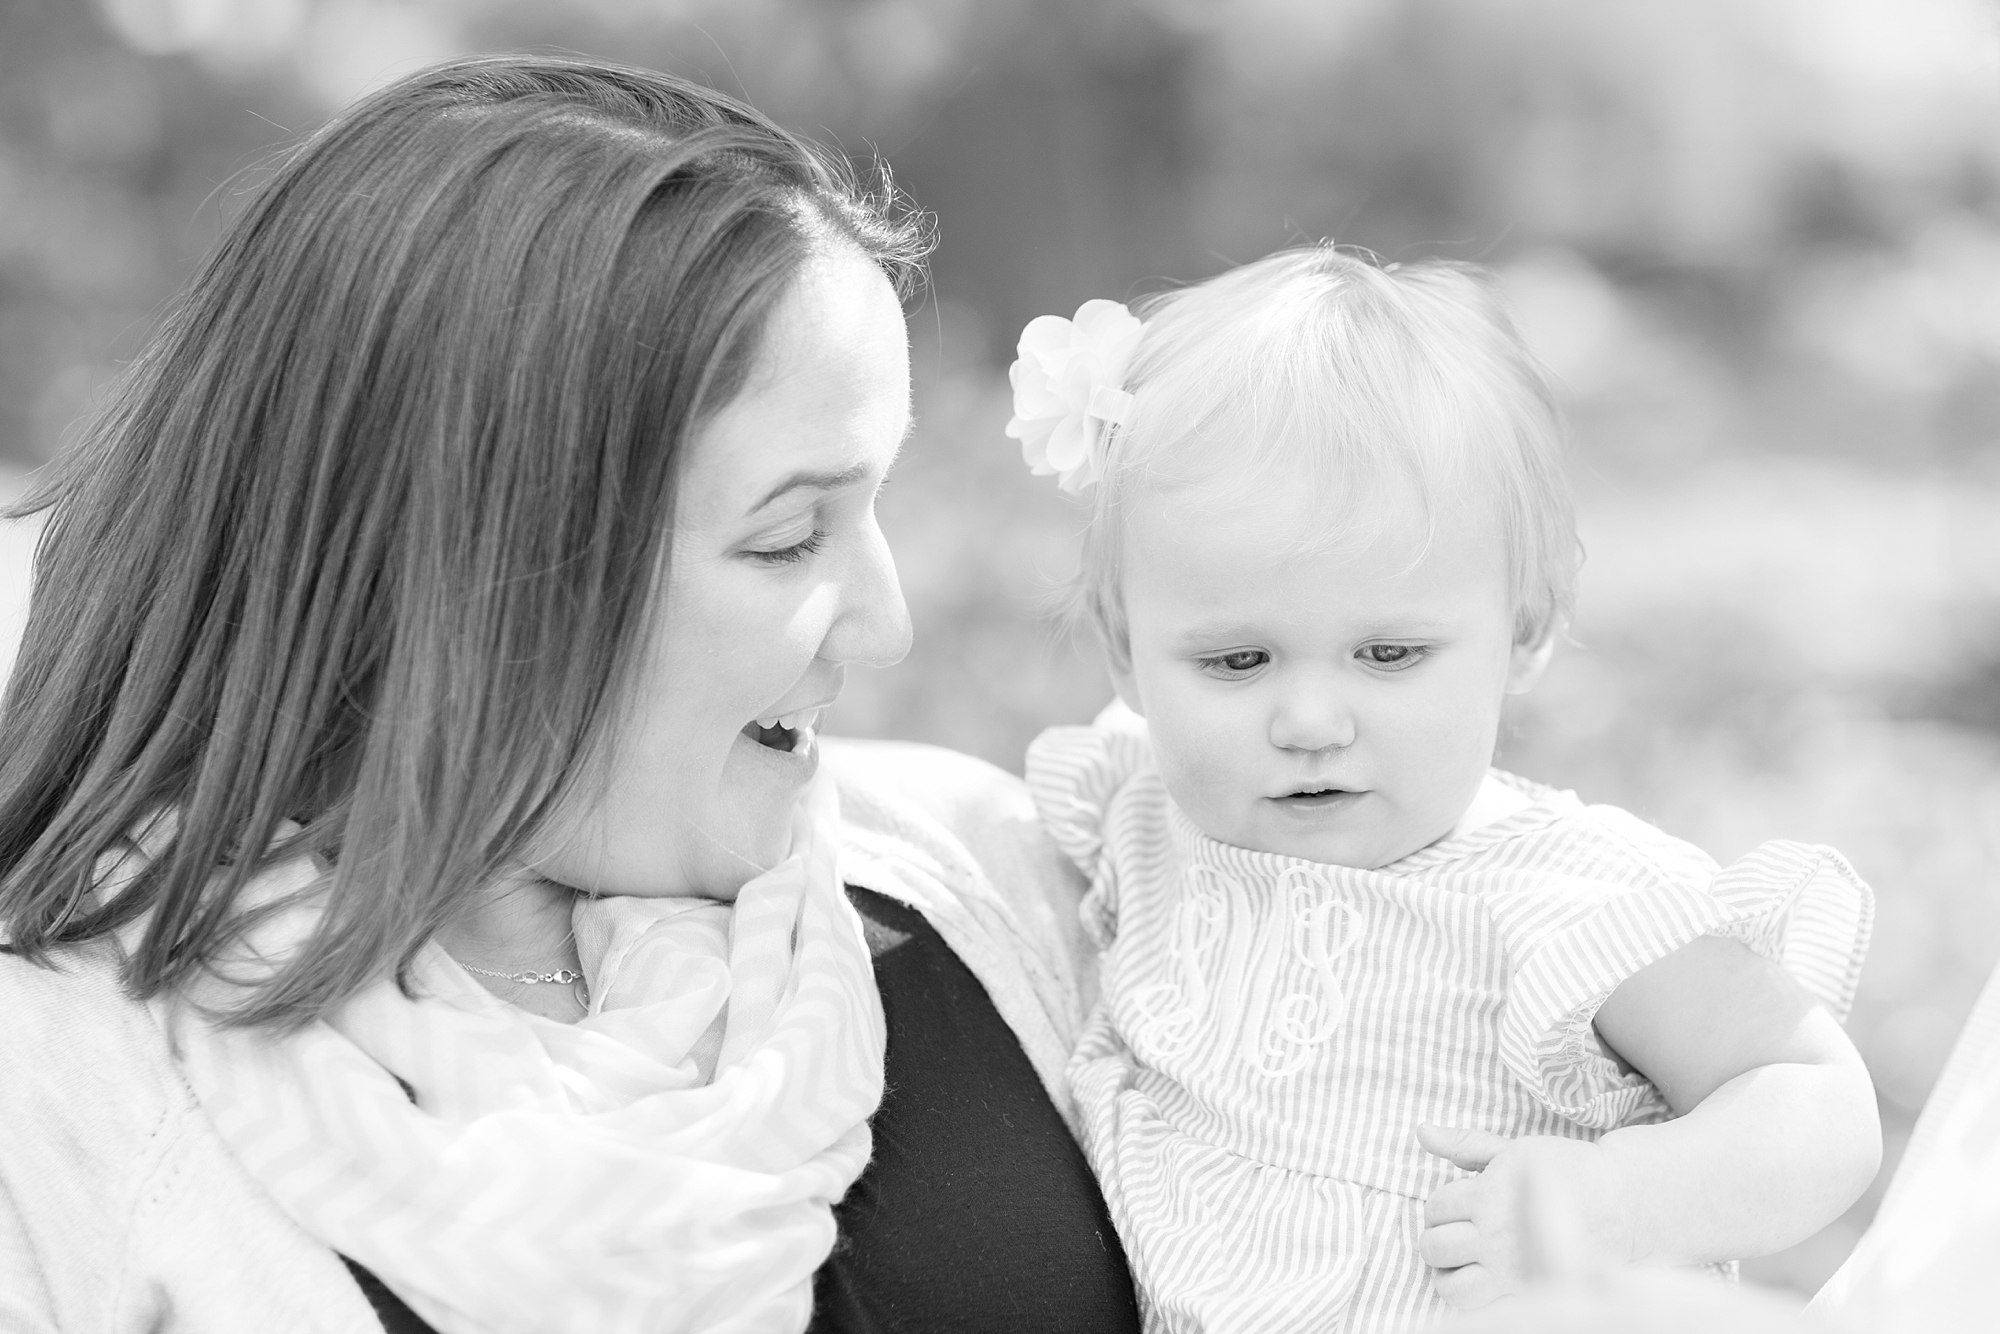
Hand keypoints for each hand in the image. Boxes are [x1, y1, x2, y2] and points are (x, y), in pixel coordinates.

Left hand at [1416, 1123, 1631, 1310]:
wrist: (1619, 1203)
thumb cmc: (1565, 1169)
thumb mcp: (1514, 1150)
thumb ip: (1465, 1145)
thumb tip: (1422, 1132)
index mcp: (1490, 1194)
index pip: (1436, 1206)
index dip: (1440, 1205)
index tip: (1459, 1204)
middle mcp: (1495, 1233)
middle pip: (1434, 1246)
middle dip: (1436, 1237)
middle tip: (1456, 1231)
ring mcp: (1509, 1267)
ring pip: (1449, 1284)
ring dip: (1445, 1272)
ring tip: (1459, 1259)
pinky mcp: (1526, 1289)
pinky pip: (1476, 1305)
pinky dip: (1466, 1294)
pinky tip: (1475, 1278)